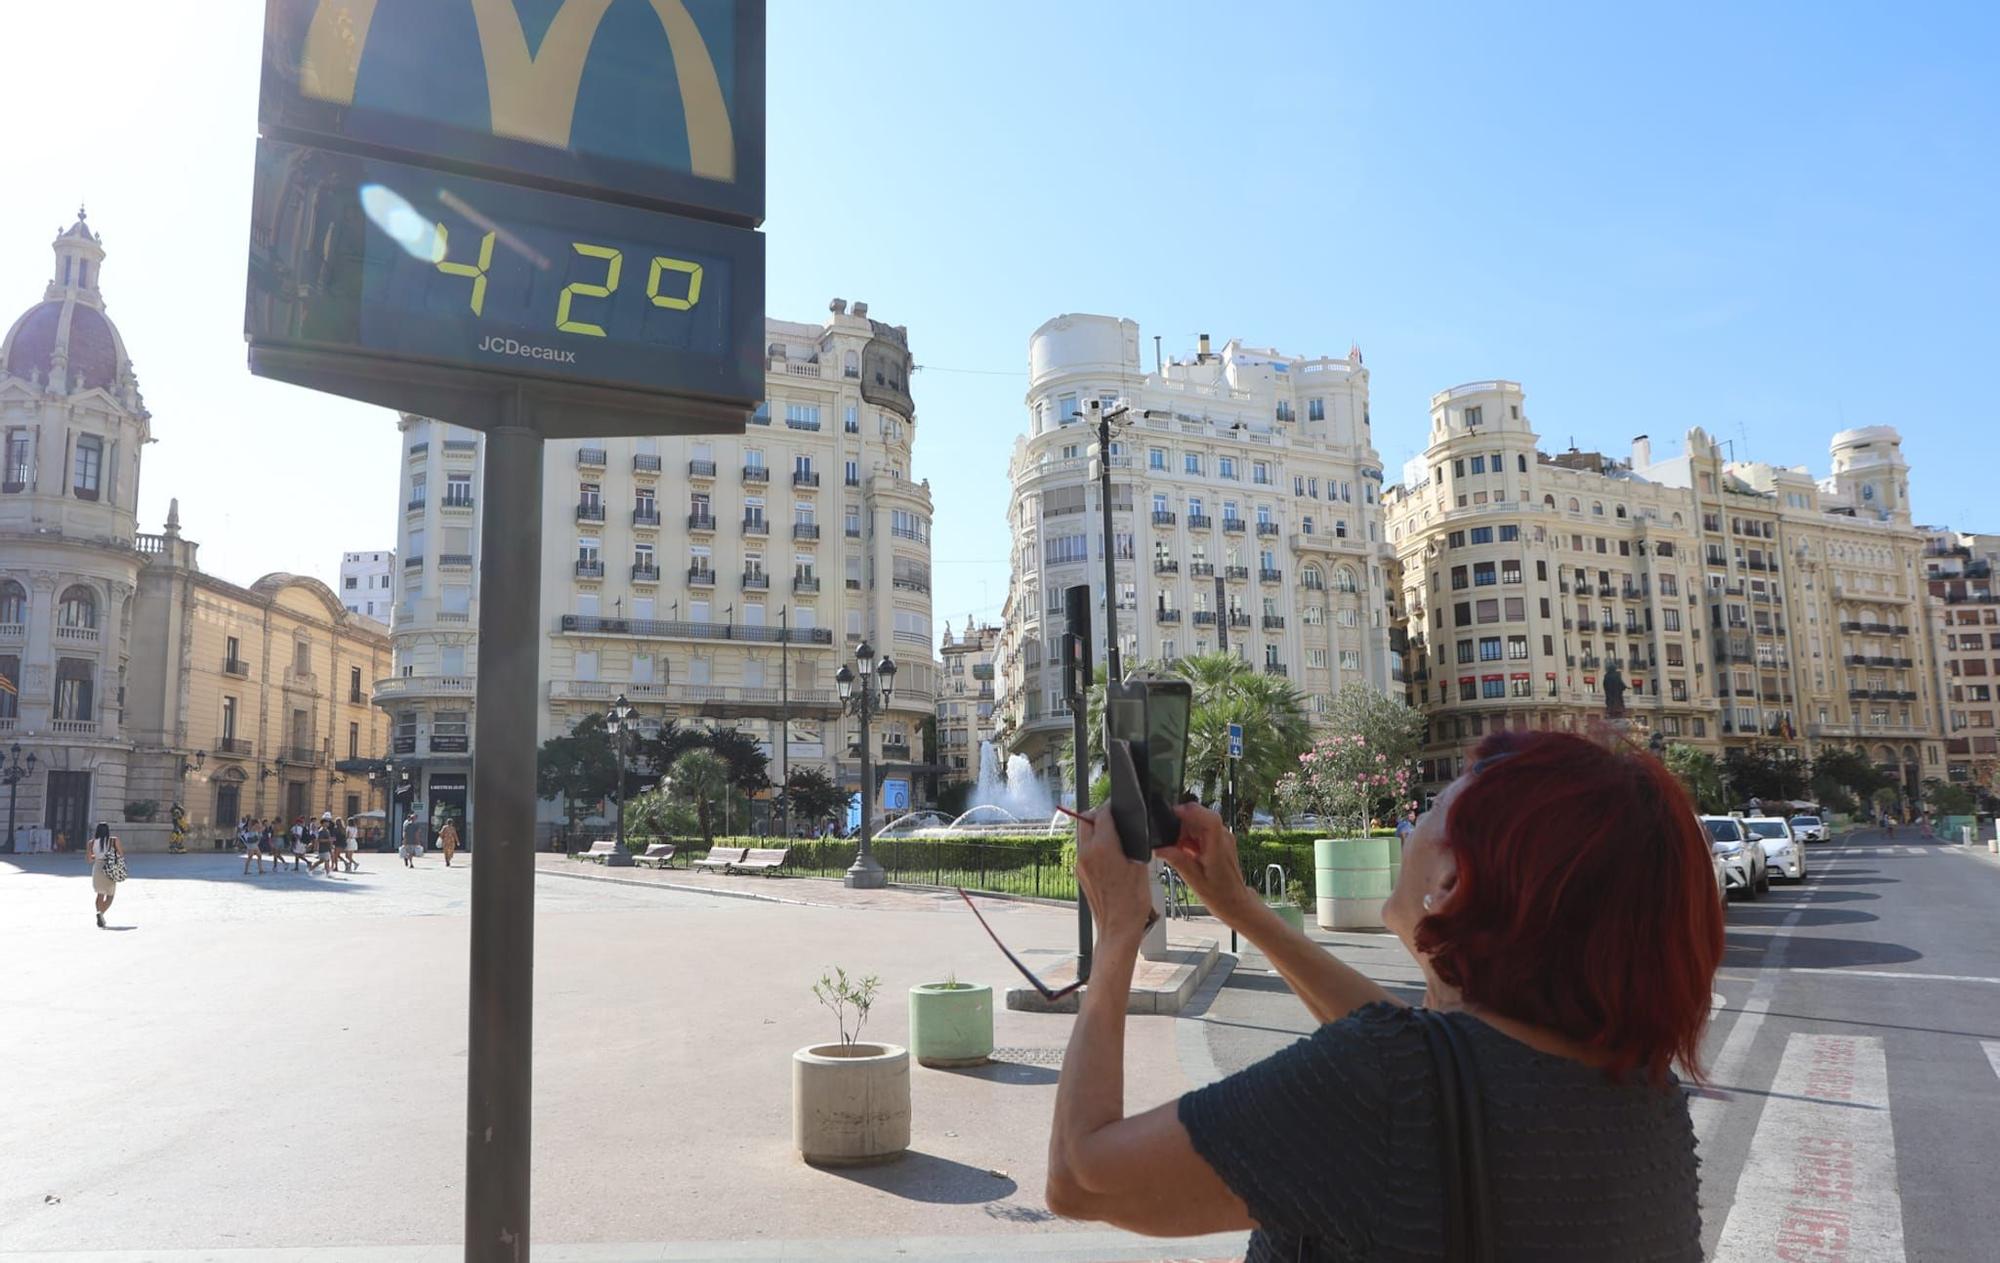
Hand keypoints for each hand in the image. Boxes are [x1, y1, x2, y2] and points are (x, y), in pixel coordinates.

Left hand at [1073, 806, 1152, 946]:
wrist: (1118, 928)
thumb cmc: (1132, 902)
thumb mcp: (1141, 866)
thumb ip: (1133, 843)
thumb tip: (1131, 831)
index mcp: (1103, 847)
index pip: (1102, 814)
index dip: (1111, 807)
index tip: (1119, 806)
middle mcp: (1087, 853)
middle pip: (1086, 820)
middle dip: (1098, 815)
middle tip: (1114, 819)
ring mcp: (1080, 864)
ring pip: (1083, 835)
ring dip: (1094, 830)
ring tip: (1114, 838)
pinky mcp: (1080, 874)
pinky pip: (1084, 851)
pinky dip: (1093, 846)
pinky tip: (1110, 855)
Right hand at [1159, 804, 1254, 921]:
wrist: (1235, 902)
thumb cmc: (1220, 895)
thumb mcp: (1194, 880)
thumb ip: (1177, 860)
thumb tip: (1159, 848)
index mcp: (1218, 846)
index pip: (1209, 818)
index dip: (1190, 812)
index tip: (1172, 815)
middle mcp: (1223, 837)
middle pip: (1199, 817)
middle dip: (1181, 826)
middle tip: (1173, 845)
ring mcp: (1223, 837)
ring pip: (1198, 823)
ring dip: (1185, 834)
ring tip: (1182, 853)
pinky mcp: (1219, 840)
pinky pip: (1201, 831)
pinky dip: (1191, 839)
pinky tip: (1188, 854)